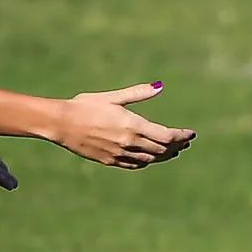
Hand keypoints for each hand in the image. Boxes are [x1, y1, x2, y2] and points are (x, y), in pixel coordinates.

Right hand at [51, 83, 195, 168]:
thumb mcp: (112, 97)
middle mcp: (129, 142)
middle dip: (177, 146)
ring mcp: (119, 154)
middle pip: (162, 150)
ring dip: (164, 156)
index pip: (167, 136)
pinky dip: (147, 161)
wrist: (60, 124)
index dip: (182, 136)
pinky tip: (150, 157)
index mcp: (132, 125)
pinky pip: (135, 164)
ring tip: (173, 150)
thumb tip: (160, 86)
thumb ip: (138, 93)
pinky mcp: (110, 161)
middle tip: (185, 142)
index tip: (191, 134)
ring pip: (151, 159)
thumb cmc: (85, 105)